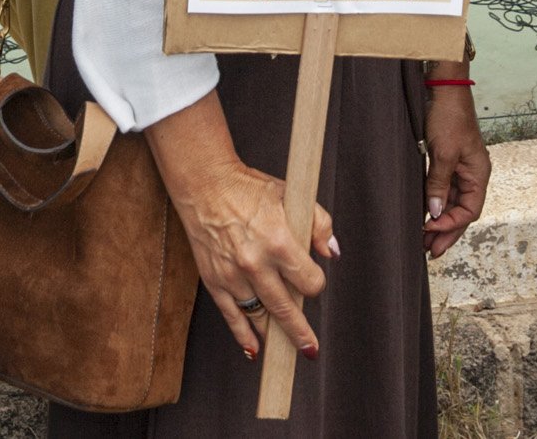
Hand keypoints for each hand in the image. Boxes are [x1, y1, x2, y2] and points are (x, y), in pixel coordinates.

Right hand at [164, 157, 337, 360]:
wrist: (206, 186)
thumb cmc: (249, 189)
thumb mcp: (291, 196)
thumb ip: (318, 224)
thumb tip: (331, 253)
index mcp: (278, 242)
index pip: (308, 281)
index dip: (315, 284)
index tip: (313, 283)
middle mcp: (255, 264)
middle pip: (285, 310)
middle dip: (300, 332)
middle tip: (310, 349)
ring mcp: (233, 276)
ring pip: (259, 316)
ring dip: (274, 334)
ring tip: (286, 349)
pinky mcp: (215, 281)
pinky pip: (231, 316)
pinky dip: (243, 335)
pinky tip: (254, 349)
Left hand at [422, 82, 489, 257]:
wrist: (443, 87)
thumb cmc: (449, 116)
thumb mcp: (443, 152)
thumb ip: (438, 185)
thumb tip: (435, 213)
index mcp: (479, 173)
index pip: (470, 210)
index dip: (451, 224)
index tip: (429, 230)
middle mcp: (472, 174)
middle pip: (462, 211)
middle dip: (446, 232)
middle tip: (428, 251)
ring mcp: (459, 168)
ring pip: (452, 203)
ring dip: (439, 221)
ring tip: (424, 240)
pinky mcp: (446, 162)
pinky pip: (442, 190)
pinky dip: (434, 204)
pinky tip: (423, 215)